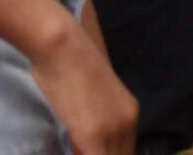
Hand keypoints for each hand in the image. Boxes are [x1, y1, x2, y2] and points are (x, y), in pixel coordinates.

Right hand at [25, 6, 136, 154]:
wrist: (63, 48)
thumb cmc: (69, 68)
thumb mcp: (91, 100)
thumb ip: (96, 123)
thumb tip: (87, 143)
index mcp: (129, 113)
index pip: (125, 150)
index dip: (108, 153)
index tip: (87, 149)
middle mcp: (128, 121)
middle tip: (79, 148)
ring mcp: (114, 129)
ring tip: (76, 146)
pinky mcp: (94, 134)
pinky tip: (72, 148)